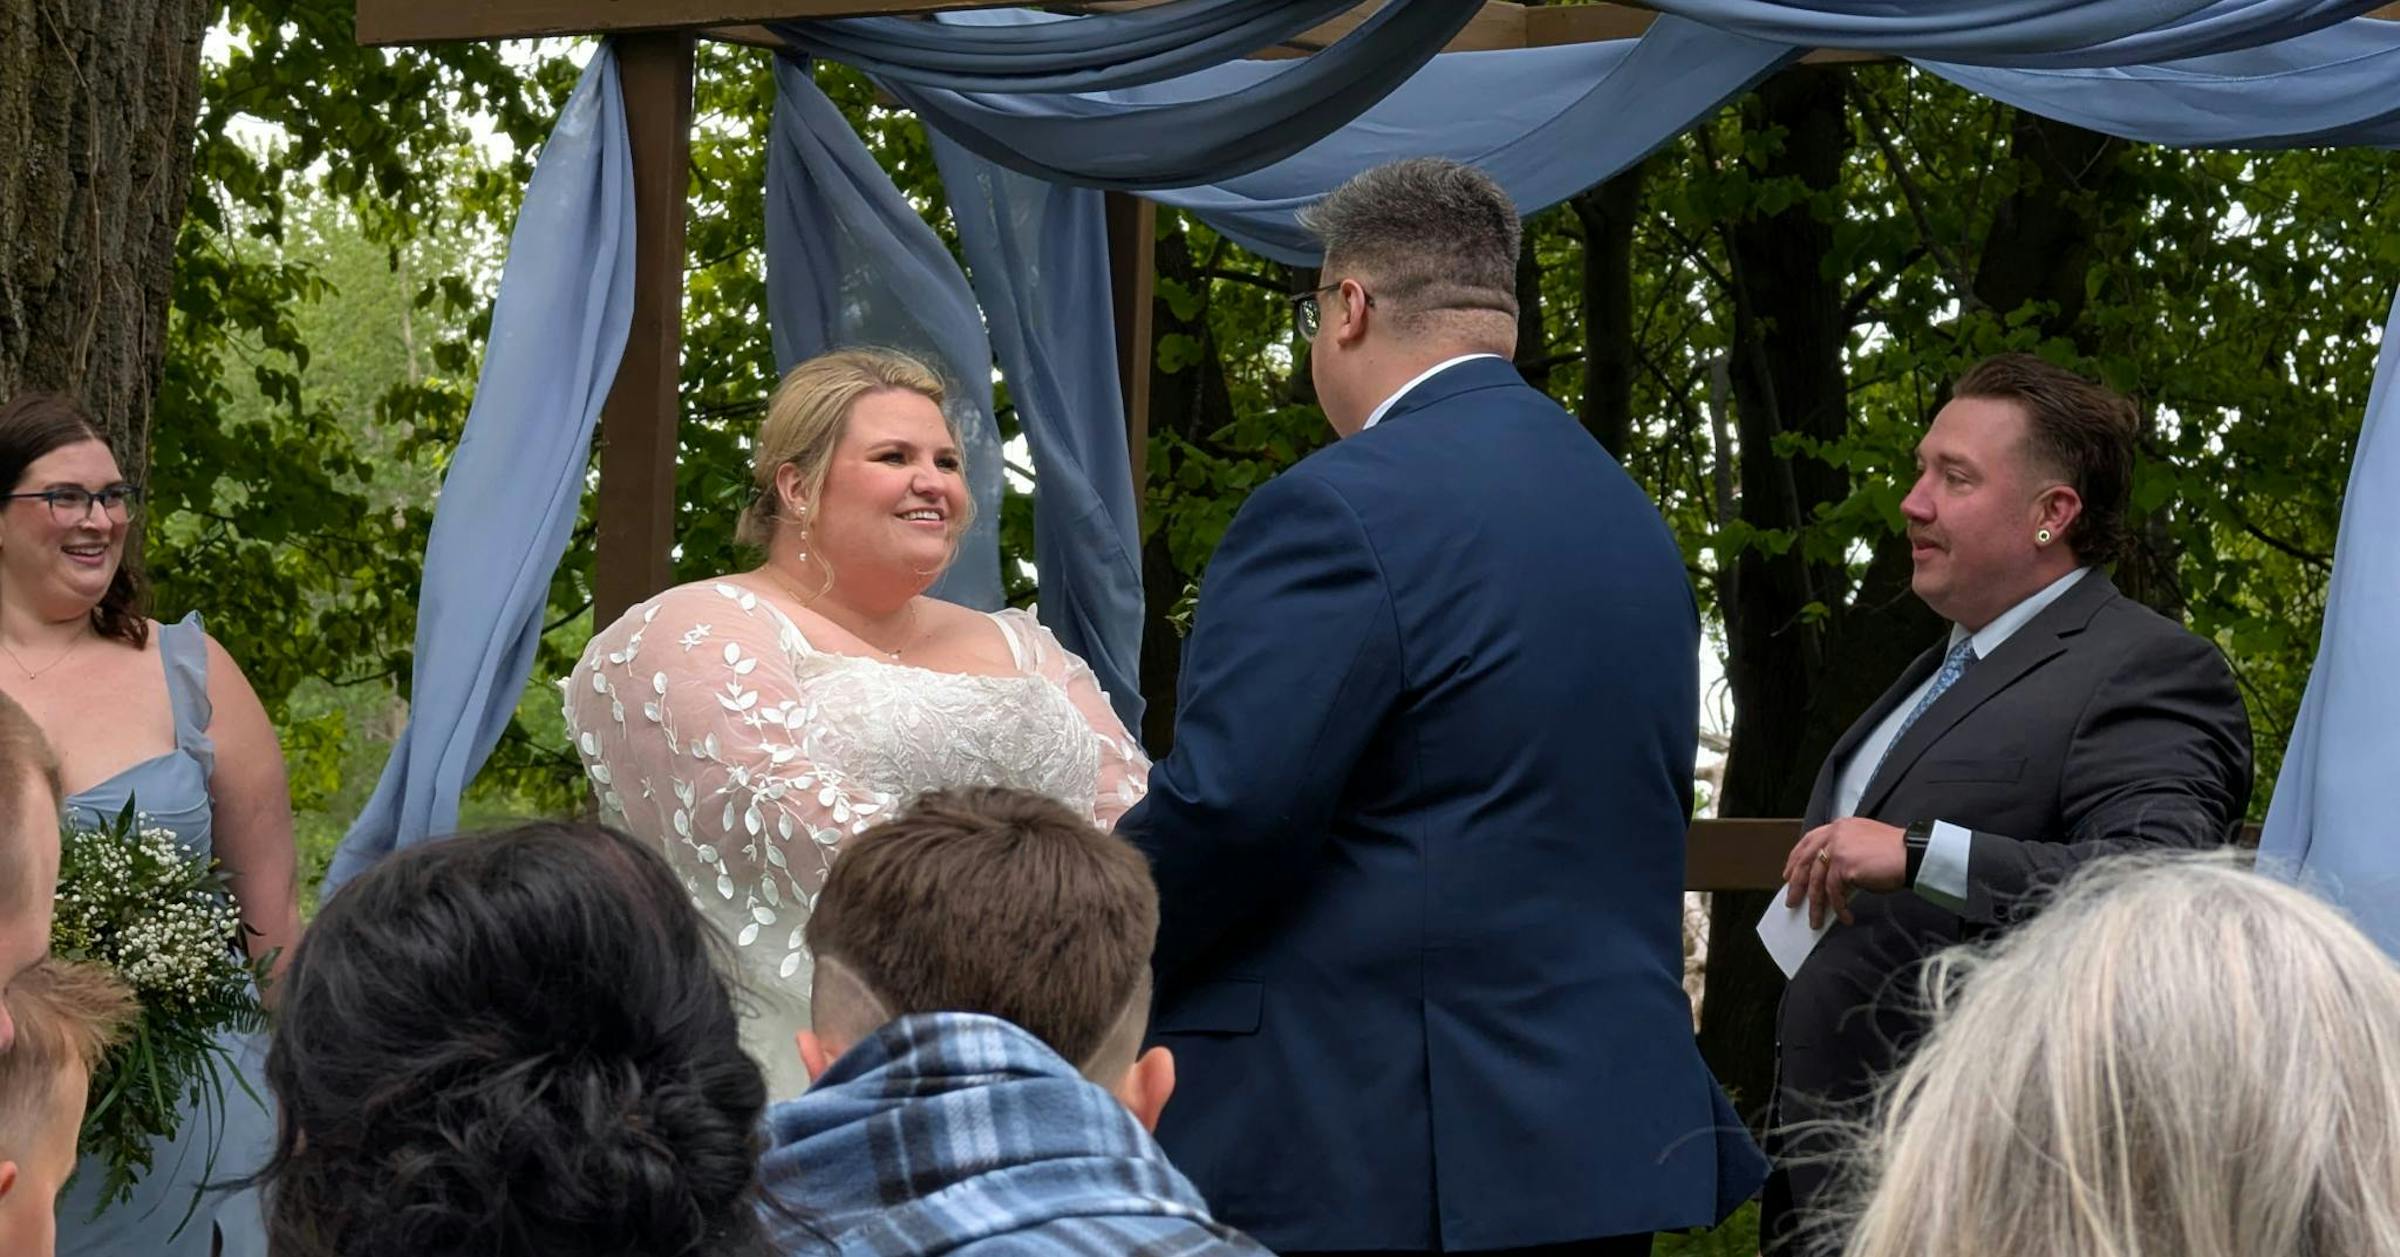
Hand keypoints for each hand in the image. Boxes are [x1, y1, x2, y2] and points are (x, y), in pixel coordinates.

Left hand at [1782, 817, 1906, 928]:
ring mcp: (1838, 848)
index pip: (1809, 840)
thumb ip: (1844, 855)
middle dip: (1797, 885)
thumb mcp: (1863, 846)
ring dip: (1816, 905)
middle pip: (1806, 862)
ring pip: (1817, 881)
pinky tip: (1844, 917)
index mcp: (1839, 827)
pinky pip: (1834, 892)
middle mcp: (1835, 834)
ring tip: (1815, 921)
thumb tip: (1830, 880)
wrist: (1913, 855)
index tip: (1788, 874)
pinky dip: (1838, 908)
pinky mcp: (1844, 865)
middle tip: (1792, 901)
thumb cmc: (1895, 853)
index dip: (1795, 858)